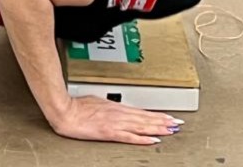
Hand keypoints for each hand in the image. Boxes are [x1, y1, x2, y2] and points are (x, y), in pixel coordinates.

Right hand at [49, 96, 181, 145]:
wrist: (65, 111)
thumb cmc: (76, 106)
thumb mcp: (96, 101)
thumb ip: (108, 107)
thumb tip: (115, 108)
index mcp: (116, 107)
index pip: (142, 112)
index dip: (157, 115)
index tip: (169, 117)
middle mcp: (119, 114)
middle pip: (145, 119)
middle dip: (163, 121)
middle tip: (177, 124)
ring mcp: (115, 123)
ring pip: (142, 126)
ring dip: (158, 128)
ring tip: (171, 130)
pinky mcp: (109, 132)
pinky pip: (130, 137)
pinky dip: (143, 139)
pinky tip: (152, 140)